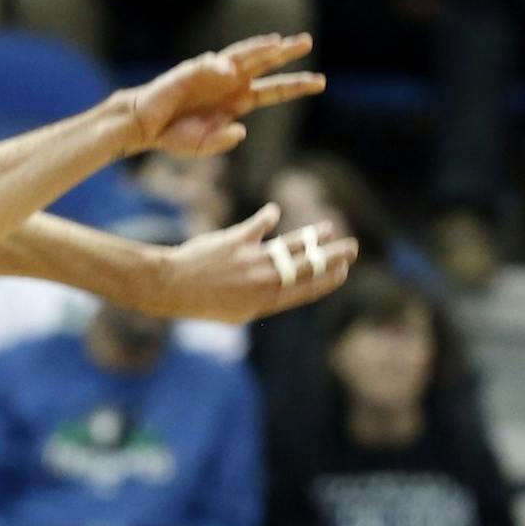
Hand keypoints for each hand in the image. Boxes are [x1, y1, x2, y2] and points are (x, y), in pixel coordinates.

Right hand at [120, 34, 322, 158]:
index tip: (320, 82)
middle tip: (307, 42)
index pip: (273, 91)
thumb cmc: (176, 135)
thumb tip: (241, 130)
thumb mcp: (205, 145)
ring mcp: (212, 74)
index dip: (296, 86)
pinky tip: (226, 70)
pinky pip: (207, 66)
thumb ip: (224, 140)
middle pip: (263, 64)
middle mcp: (230, 83)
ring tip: (277, 43)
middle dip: (285, 53)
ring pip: (240, 56)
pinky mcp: (191, 71)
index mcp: (238, 100)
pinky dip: (217, 67)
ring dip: (258, 49)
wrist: (147, 126)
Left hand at [153, 203, 356, 323]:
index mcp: (264, 302)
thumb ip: (262, 298)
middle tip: (351, 248)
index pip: (306, 290)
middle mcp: (262, 282)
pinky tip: (275, 213)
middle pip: (307, 268)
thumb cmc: (203, 303)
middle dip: (333, 257)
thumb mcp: (237, 312)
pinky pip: (260, 225)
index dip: (327, 280)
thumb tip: (281, 287)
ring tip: (328, 228)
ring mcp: (251, 261)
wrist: (173, 287)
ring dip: (312, 236)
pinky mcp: (236, 240)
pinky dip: (269, 218)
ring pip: (291, 245)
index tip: (343, 271)